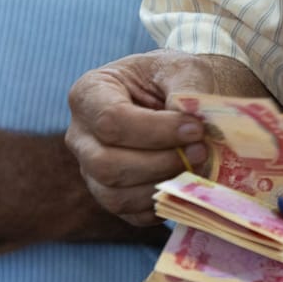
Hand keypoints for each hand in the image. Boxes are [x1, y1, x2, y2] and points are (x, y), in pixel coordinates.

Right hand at [66, 51, 236, 224]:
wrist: (180, 99)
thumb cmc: (175, 78)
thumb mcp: (184, 67)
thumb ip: (187, 89)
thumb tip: (191, 121)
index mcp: (89, 93)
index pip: (111, 120)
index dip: (156, 131)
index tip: (196, 129)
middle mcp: (80, 135)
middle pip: (106, 164)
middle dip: (159, 163)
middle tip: (201, 151)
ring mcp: (90, 169)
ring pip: (114, 195)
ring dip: (162, 185)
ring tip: (197, 167)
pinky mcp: (110, 195)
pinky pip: (130, 213)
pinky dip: (161, 204)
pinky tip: (186, 183)